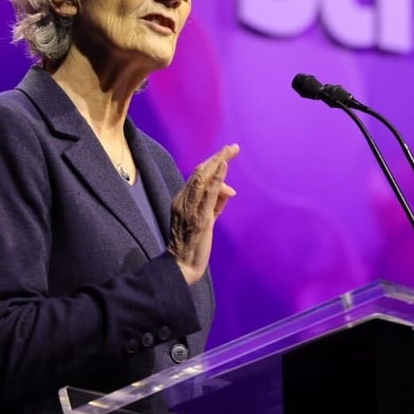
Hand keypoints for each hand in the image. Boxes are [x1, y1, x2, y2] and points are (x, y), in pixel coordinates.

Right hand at [168, 144, 238, 284]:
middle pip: (200, 172)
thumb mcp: (205, 220)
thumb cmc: (193, 244)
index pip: (197, 176)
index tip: (225, 152)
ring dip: (218, 162)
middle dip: (217, 157)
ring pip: (202, 178)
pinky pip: (208, 194)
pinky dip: (216, 178)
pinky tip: (224, 166)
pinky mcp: (200, 219)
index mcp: (181, 200)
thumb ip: (216, 204)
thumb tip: (229, 190)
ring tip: (230, 151)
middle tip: (232, 147)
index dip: (212, 162)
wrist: (180, 266)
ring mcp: (190, 209)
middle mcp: (183, 201)